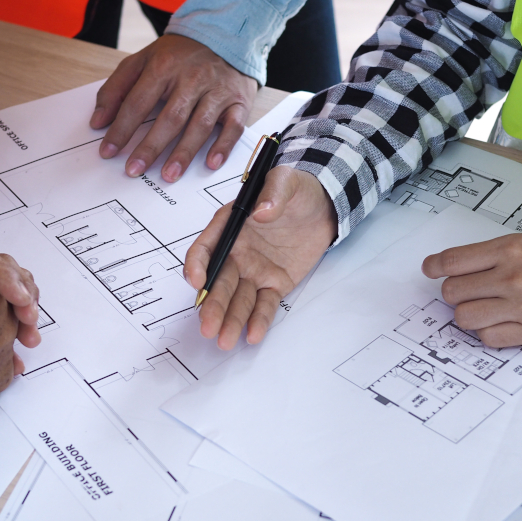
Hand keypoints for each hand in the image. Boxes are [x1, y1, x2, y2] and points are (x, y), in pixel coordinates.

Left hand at [91, 35, 257, 182]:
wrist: (225, 36)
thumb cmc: (179, 55)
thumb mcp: (143, 60)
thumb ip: (116, 88)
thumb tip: (98, 121)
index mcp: (164, 67)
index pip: (138, 102)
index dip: (121, 128)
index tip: (108, 151)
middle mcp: (192, 78)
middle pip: (170, 117)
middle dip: (151, 146)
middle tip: (134, 169)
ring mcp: (217, 91)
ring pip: (201, 125)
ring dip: (184, 152)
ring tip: (169, 175)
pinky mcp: (238, 102)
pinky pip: (233, 127)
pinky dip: (223, 146)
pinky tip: (211, 163)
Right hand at [184, 166, 335, 348]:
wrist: (324, 206)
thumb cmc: (298, 191)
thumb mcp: (286, 180)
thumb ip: (274, 193)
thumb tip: (262, 211)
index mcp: (230, 225)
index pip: (207, 248)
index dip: (198, 265)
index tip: (196, 281)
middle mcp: (237, 252)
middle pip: (220, 281)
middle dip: (213, 305)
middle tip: (208, 326)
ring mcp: (254, 270)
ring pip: (238, 299)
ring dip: (230, 319)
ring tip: (224, 340)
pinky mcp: (274, 283)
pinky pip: (264, 304)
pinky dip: (258, 320)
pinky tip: (253, 335)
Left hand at [422, 234, 521, 346]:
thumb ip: (488, 255)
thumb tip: (449, 268)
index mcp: (508, 251)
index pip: (452, 262)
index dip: (434, 266)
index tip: (430, 269)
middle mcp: (511, 278)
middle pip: (452, 292)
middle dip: (454, 292)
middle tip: (467, 290)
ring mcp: (521, 307)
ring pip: (464, 318)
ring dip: (467, 314)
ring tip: (482, 307)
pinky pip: (488, 338)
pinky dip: (487, 332)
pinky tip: (498, 321)